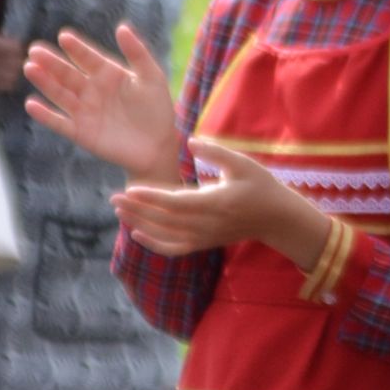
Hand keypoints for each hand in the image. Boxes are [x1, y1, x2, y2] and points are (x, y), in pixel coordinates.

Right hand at [24, 24, 178, 181]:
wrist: (158, 147)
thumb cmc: (157, 110)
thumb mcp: (152, 77)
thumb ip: (137, 53)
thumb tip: (122, 27)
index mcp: (107, 73)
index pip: (88, 57)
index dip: (76, 47)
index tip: (64, 36)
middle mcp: (92, 90)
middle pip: (67, 73)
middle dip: (51, 62)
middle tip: (35, 50)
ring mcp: (84, 111)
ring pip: (60, 94)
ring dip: (44, 82)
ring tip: (30, 68)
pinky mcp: (81, 133)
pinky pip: (59, 123)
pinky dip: (45, 115)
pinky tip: (31, 104)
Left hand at [115, 138, 333, 268]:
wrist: (276, 219)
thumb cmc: (260, 186)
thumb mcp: (242, 163)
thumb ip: (215, 152)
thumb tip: (190, 140)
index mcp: (215, 203)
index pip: (175, 203)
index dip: (151, 198)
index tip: (130, 189)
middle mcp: (206, 224)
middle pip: (164, 220)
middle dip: (137, 210)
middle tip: (113, 198)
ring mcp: (204, 237)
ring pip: (165, 235)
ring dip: (140, 224)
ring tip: (119, 211)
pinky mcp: (203, 243)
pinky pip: (174, 249)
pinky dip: (154, 244)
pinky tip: (137, 235)